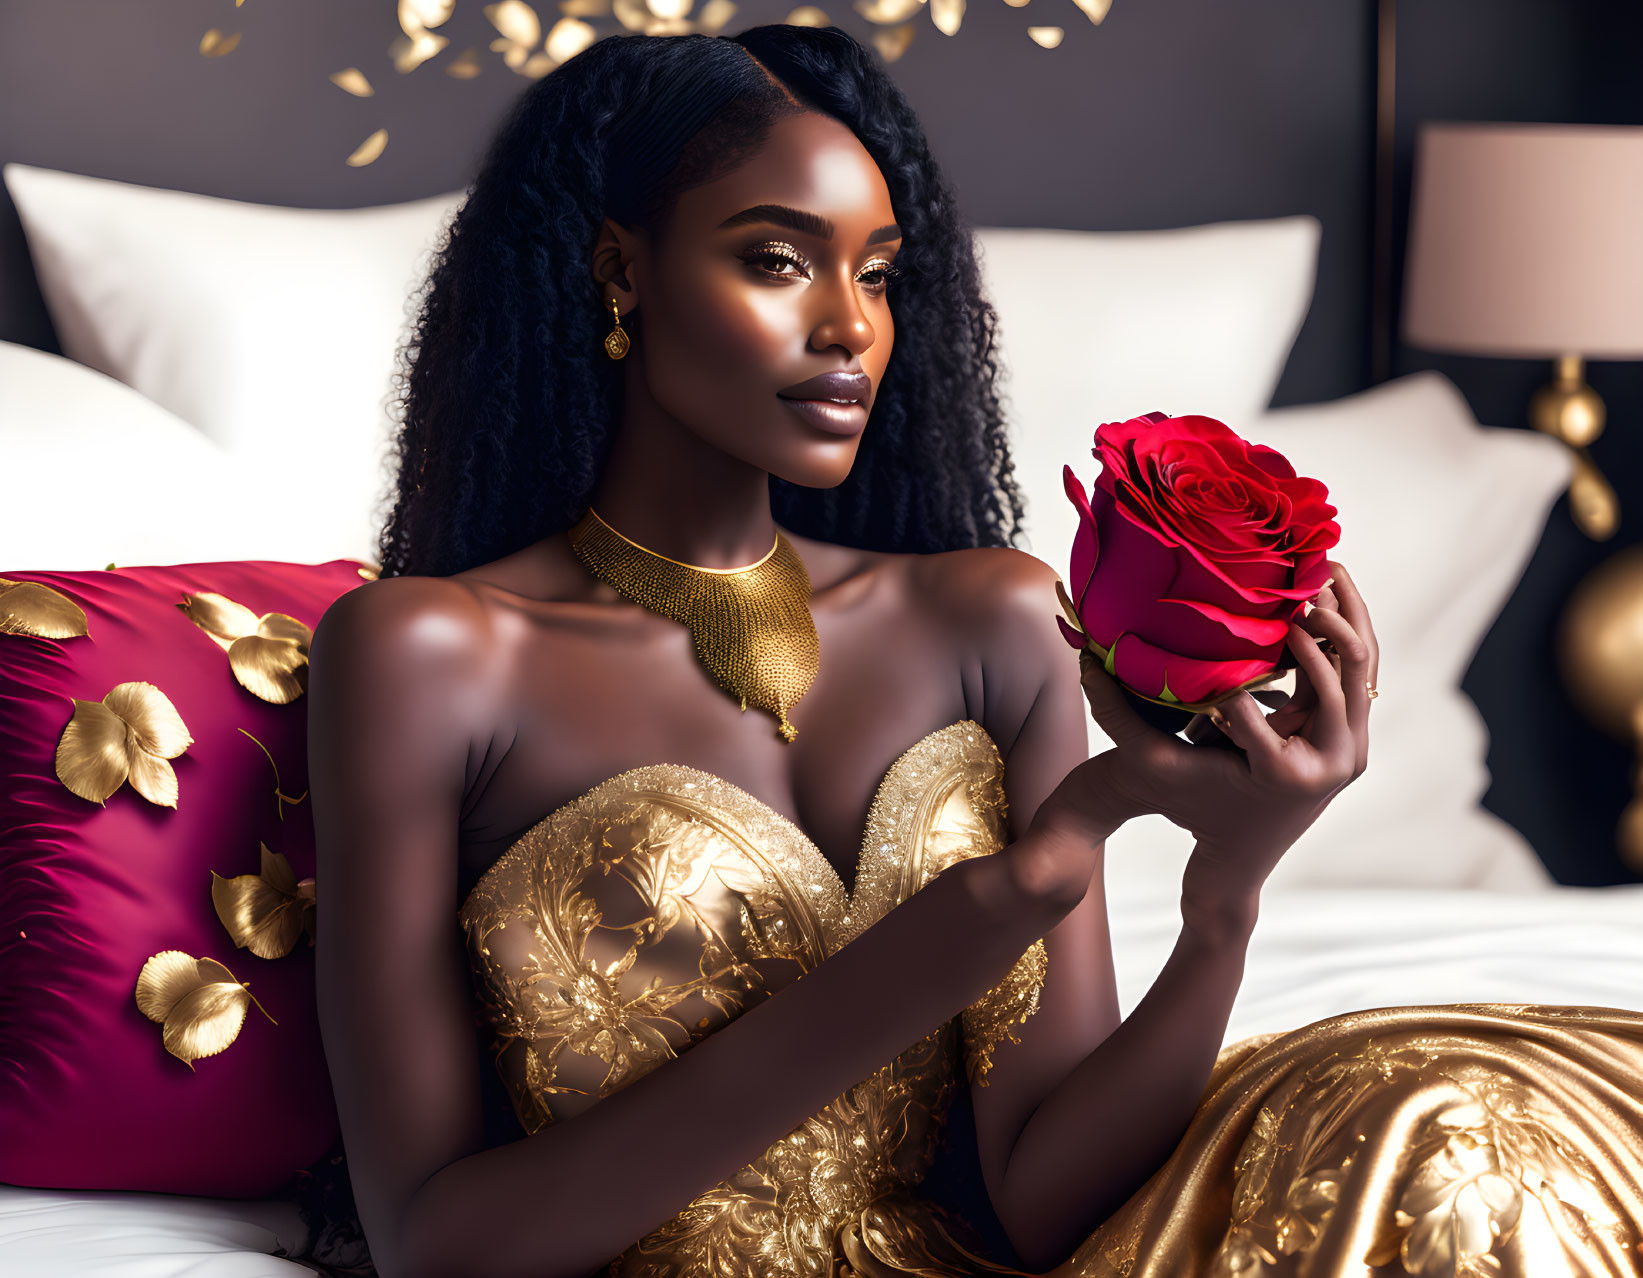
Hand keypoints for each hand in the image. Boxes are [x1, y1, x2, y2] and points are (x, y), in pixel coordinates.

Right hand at [1082, 561, 1378, 908]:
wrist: (1238, 859)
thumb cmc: (1192, 810)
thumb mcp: (1155, 764)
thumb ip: (1120, 715)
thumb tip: (1086, 661)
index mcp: (1288, 769)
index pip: (1283, 684)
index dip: (1255, 637)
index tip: (1236, 599)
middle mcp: (1336, 760)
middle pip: (1346, 663)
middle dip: (1320, 612)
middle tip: (1292, 576)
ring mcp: (1352, 751)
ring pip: (1362, 663)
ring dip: (1345, 613)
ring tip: (1321, 568)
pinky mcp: (1353, 739)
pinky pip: (1356, 674)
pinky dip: (1343, 634)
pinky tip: (1323, 595)